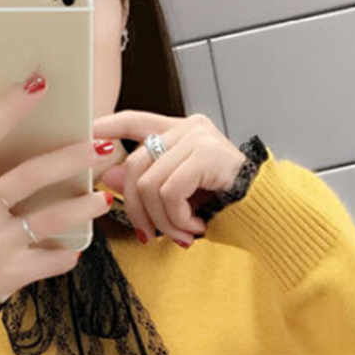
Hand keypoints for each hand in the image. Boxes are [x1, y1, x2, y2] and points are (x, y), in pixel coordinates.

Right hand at [0, 73, 121, 302]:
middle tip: (102, 147)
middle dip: (72, 158)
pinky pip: (51, 259)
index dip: (10, 109)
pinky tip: (77, 247)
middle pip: (31, 175)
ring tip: (103, 199)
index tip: (38, 84)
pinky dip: (67, 254)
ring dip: (83, 207)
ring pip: (51, 218)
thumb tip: (17, 145)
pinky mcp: (10, 273)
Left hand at [91, 111, 246, 245]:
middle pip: (135, 164)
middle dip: (136, 209)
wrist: (267, 213)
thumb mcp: (179, 197)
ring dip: (163, 221)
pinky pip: (170, 192)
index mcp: (181, 132)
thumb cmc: (227, 205)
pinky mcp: (206, 154)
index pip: (135, 120)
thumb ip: (146, 184)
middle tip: (149, 235)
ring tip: (182, 233)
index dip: (107, 126)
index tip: (87, 134)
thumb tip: (110, 178)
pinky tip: (195, 226)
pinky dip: (177, 219)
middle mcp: (188, 128)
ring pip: (150, 184)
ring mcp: (197, 138)